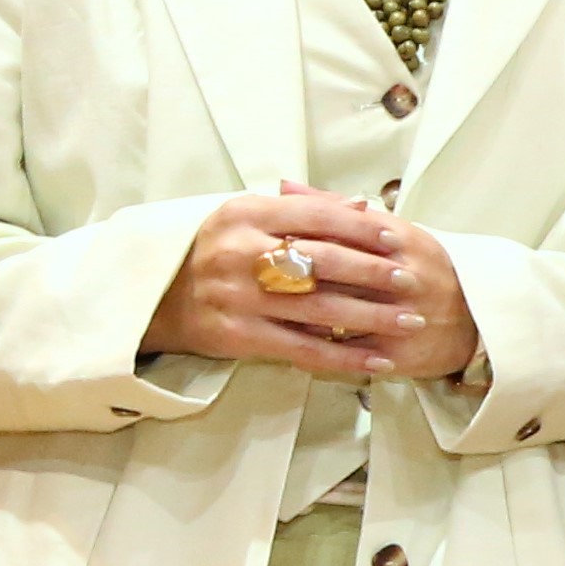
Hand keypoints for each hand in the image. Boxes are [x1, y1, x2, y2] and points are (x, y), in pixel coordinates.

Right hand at [147, 187, 466, 379]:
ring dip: (371, 317)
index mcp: (244, 215)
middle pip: (322, 262)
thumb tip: (363, 205)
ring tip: (409, 320)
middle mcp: (240, 253)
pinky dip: (344, 357)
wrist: (153, 298)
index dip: (362, 230)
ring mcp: (237, 296)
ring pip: (318, 308)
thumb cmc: (213, 252)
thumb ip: (302, 210)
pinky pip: (302, 349)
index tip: (397, 241)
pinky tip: (377, 360)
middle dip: (374, 273)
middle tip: (411, 281)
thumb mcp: (245, 218)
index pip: (316, 217)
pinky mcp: (237, 335)